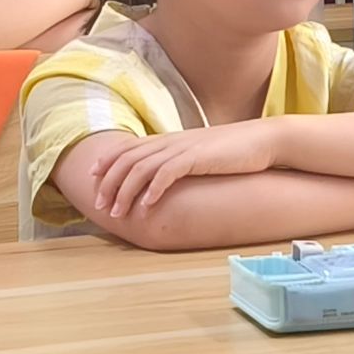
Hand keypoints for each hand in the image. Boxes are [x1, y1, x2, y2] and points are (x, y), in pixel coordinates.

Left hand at [93, 123, 279, 217]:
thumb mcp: (199, 154)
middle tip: (99, 206)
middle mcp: (170, 142)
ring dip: (125, 191)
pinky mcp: (197, 158)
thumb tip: (164, 178)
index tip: (91, 178)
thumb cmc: (232, 151)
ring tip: (118, 213)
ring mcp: (182, 149)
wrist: (262, 140)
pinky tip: (147, 206)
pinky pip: (167, 173)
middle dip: (108, 183)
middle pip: (127, 159)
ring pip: (141, 168)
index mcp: (169, 140)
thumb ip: (179, 162)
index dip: (106, 161)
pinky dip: (153, 189)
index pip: (128, 147)